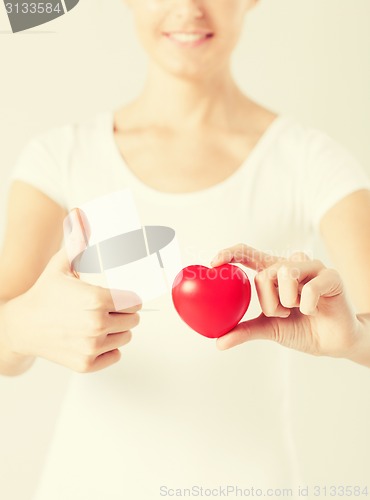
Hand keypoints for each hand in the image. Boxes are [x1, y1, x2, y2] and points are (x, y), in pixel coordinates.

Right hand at [4, 208, 141, 372]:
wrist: (23, 326)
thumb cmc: (44, 294)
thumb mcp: (61, 265)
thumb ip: (77, 241)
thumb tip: (80, 213)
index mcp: (96, 299)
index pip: (135, 301)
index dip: (128, 297)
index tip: (119, 296)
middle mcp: (97, 325)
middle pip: (133, 319)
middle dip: (124, 313)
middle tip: (105, 309)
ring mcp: (92, 347)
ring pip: (126, 337)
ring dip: (118, 330)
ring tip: (97, 322)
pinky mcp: (87, 364)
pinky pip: (115, 356)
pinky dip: (109, 349)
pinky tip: (93, 338)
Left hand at [210, 243, 360, 359]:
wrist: (332, 343)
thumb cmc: (301, 329)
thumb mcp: (269, 329)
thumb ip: (245, 330)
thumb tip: (218, 342)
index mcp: (274, 272)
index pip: (249, 254)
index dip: (231, 253)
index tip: (214, 263)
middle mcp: (291, 264)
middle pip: (264, 273)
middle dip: (269, 302)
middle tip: (283, 313)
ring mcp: (312, 267)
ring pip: (285, 274)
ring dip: (288, 302)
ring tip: (299, 310)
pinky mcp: (331, 276)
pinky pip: (309, 288)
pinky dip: (307, 306)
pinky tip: (315, 310)